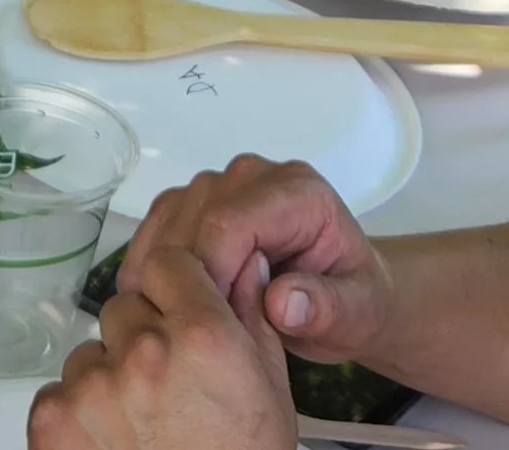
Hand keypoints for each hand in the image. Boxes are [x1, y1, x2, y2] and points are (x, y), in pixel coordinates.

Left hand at [29, 241, 297, 449]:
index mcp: (204, 336)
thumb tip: (243, 263)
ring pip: (89, 354)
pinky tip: (110, 443)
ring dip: (106, 379)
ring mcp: (92, 388)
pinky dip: (75, 415)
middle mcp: (145, 352)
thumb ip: (251, 317)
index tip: (176, 312)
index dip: (173, 289)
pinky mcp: (53, 421)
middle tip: (162, 385)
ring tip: (139, 424)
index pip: (167, 264)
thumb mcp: (268, 389)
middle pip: (123, 308)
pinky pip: (57, 392)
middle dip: (139, 337)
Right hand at [118, 154, 395, 361]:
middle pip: (192, 220)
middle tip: (199, 333)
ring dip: (163, 275)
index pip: (228, 223)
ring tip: (185, 322)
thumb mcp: (357, 315)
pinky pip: (157, 228)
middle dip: (186, 280)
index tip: (214, 326)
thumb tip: (283, 302)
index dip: (211, 277)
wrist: (345, 294)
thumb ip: (326, 307)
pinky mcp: (195, 202)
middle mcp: (255, 176)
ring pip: (168, 222)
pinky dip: (151, 268)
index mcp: (299, 192)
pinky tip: (165, 305)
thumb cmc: (353, 302)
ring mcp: (220, 184)